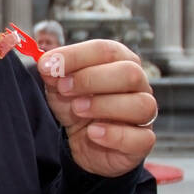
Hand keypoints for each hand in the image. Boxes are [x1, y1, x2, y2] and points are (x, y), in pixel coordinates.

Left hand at [37, 40, 156, 177]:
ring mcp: (145, 114)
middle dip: (91, 79)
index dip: (76, 55)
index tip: (49, 64)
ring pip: (141, 105)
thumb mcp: (60, 88)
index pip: (106, 50)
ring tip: (77, 109)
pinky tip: (92, 133)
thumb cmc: (78, 107)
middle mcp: (138, 86)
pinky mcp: (143, 141)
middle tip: (64, 88)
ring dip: (103, 105)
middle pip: (129, 73)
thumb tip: (48, 64)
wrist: (84, 143)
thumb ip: (55, 74)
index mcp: (120, 63)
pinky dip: (114, 135)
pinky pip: (141, 138)